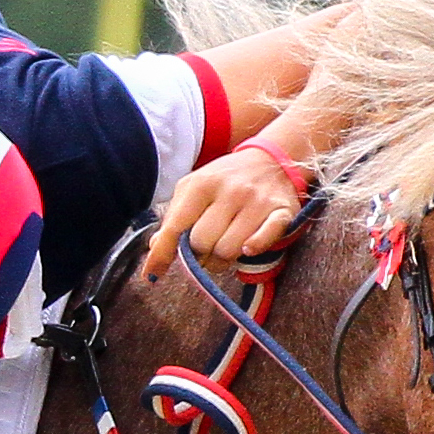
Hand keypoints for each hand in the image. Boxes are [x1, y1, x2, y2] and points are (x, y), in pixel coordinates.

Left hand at [145, 142, 310, 280]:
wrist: (272, 159)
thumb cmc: (226, 179)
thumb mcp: (194, 188)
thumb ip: (174, 216)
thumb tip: (155, 246)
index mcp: (202, 184)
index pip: (176, 227)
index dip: (162, 254)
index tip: (152, 274)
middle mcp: (230, 191)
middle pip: (202, 244)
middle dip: (200, 254)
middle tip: (206, 250)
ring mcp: (257, 201)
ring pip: (228, 250)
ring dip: (223, 258)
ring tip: (226, 245)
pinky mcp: (281, 212)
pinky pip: (262, 242)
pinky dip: (253, 249)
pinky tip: (248, 247)